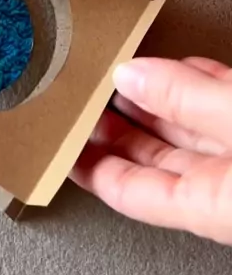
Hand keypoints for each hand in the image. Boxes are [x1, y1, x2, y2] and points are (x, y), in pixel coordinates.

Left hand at [71, 56, 231, 244]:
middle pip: (156, 159)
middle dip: (118, 125)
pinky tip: (182, 69)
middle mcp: (226, 190)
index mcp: (212, 205)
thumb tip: (132, 77)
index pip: (128, 191)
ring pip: (190, 134)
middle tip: (85, 96)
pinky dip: (199, 88)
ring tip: (124, 75)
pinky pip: (224, 112)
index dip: (88, 164)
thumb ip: (186, 99)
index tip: (60, 140)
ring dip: (157, 100)